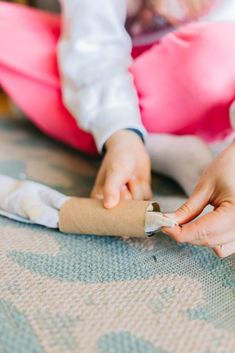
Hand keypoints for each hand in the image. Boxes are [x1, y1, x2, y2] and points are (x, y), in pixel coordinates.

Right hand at [91, 130, 151, 207]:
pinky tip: (138, 180)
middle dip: (129, 193)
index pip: (110, 214)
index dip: (119, 203)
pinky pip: (146, 200)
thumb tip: (108, 206)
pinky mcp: (139, 198)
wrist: (131, 148)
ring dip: (137, 188)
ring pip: (137, 205)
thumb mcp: (114, 172)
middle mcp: (112, 204)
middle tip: (125, 179)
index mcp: (99, 200)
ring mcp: (127, 201)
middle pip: (126, 211)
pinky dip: (144, 189)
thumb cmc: (118, 158)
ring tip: (130, 177)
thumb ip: (110, 189)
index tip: (120, 188)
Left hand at [163, 142, 234, 257]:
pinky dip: (213, 240)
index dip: (179, 232)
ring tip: (184, 225)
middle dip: (186, 235)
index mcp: (234, 213)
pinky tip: (201, 227)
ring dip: (199, 239)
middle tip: (168, 224)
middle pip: (209, 240)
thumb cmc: (228, 167)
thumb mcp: (205, 187)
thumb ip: (188, 209)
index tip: (163, 226)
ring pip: (218, 247)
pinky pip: (227, 245)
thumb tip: (168, 222)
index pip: (202, 231)